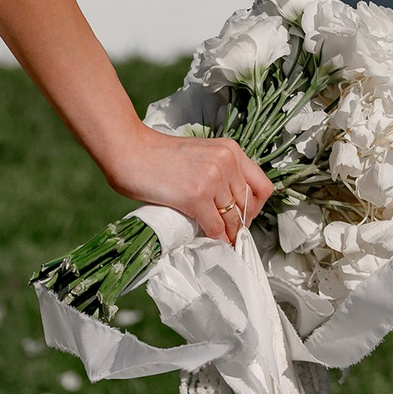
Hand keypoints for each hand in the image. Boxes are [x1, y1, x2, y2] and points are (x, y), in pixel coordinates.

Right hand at [105, 125, 272, 247]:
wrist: (131, 151)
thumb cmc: (157, 156)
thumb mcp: (200, 155)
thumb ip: (217, 171)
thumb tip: (225, 203)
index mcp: (230, 150)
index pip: (261, 185)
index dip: (256, 207)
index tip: (243, 217)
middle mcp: (227, 162)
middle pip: (249, 205)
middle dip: (241, 223)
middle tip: (231, 234)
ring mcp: (213, 179)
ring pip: (233, 218)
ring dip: (229, 234)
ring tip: (222, 242)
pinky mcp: (196, 196)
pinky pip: (215, 226)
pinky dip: (215, 239)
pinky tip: (210, 243)